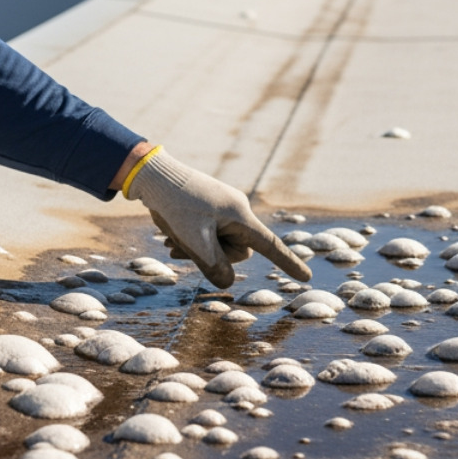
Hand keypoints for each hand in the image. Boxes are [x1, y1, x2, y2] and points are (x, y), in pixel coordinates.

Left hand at [123, 149, 310, 288]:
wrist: (152, 176)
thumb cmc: (175, 206)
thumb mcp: (195, 241)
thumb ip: (214, 266)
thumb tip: (227, 282)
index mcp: (240, 216)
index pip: (269, 245)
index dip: (288, 263)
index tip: (305, 278)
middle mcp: (236, 211)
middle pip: (236, 250)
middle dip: (211, 255)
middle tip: (182, 244)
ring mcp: (222, 209)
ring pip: (219, 244)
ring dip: (198, 249)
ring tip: (173, 241)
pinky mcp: (209, 209)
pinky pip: (209, 234)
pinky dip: (193, 241)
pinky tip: (171, 237)